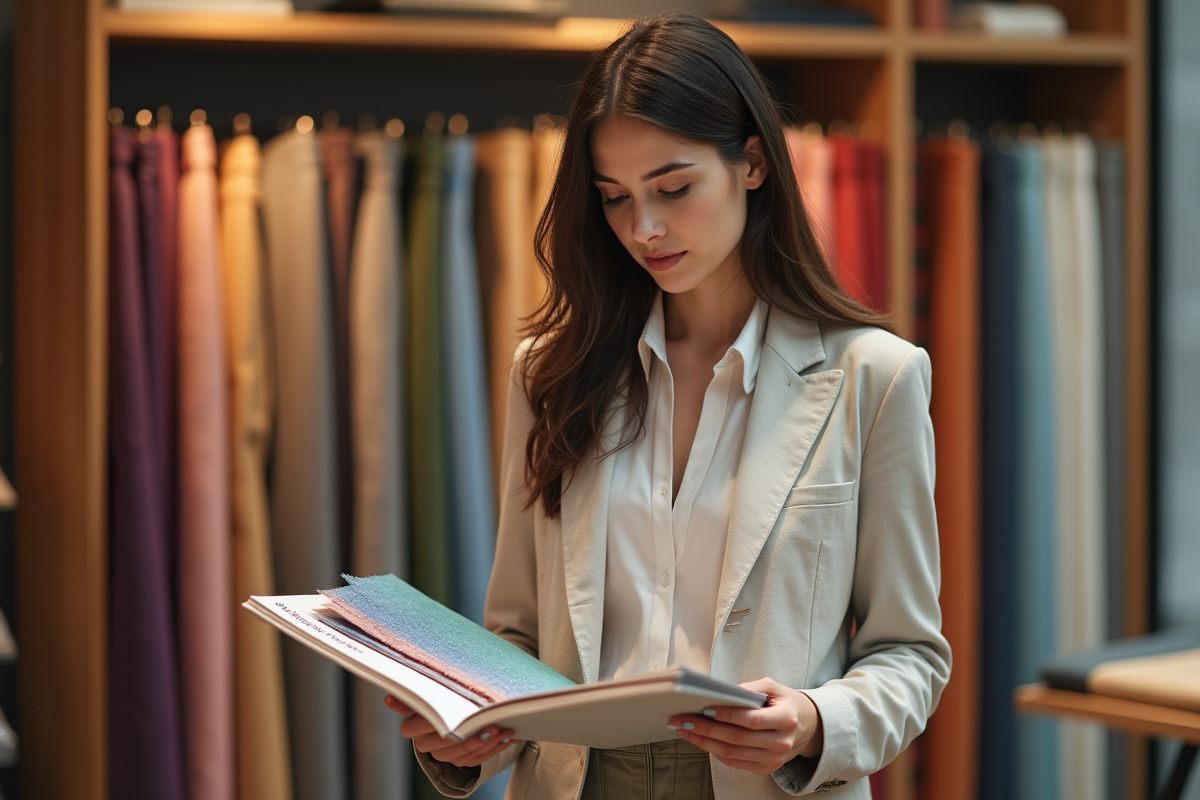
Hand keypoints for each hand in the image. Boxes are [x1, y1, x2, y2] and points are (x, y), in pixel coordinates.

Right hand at [384, 695, 520, 768]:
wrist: (454, 708)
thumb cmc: (441, 694)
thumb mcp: (428, 688)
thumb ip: (412, 693)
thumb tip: (389, 700)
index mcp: (415, 727)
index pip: (418, 730)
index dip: (438, 726)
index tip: (455, 719)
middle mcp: (428, 743)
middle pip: (446, 746)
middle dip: (469, 737)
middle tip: (491, 725)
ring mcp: (446, 754)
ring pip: (463, 755)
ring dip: (486, 743)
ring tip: (503, 729)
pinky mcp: (462, 760)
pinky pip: (477, 760)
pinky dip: (494, 749)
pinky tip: (507, 737)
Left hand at [667, 677, 822, 774]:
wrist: (806, 726)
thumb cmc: (785, 703)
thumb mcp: (773, 687)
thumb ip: (750, 688)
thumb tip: (723, 693)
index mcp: (786, 719)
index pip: (752, 720)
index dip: (727, 715)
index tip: (705, 708)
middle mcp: (781, 742)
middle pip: (737, 738)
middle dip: (706, 729)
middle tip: (684, 720)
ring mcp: (774, 759)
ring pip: (732, 753)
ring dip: (705, 742)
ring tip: (685, 730)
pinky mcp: (766, 768)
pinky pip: (735, 762)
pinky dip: (715, 752)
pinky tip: (701, 740)